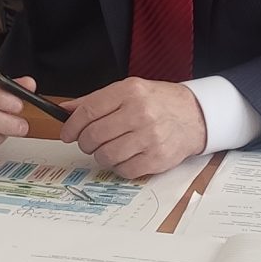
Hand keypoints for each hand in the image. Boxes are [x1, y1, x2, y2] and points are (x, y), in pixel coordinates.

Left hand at [65, 79, 207, 180]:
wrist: (195, 115)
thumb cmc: (159, 102)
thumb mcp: (129, 90)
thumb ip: (97, 100)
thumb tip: (65, 110)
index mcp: (130, 91)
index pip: (88, 111)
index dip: (72, 126)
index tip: (67, 134)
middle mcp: (140, 113)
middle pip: (94, 136)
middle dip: (85, 143)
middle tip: (89, 143)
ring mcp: (149, 137)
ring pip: (106, 155)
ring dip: (102, 156)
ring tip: (110, 149)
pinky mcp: (157, 158)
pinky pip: (124, 170)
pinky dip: (119, 167)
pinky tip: (126, 156)